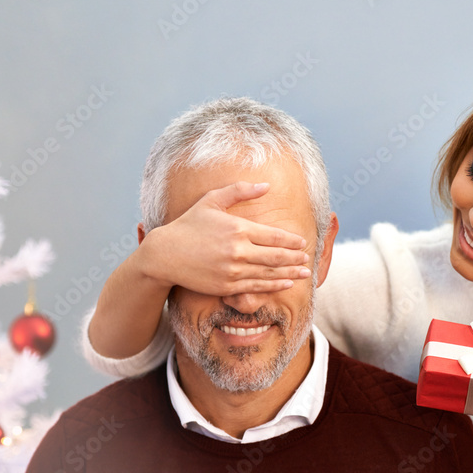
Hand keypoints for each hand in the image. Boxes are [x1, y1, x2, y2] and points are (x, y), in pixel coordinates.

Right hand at [140, 181, 311, 294]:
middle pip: (277, 256)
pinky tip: (286, 283)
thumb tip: (266, 185)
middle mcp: (238, 250)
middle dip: (295, 258)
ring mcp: (233, 270)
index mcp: (238, 228)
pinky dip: (274, 285)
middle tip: (307, 258)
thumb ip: (240, 191)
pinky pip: (257, 287)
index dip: (291, 240)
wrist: (165, 254)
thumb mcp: (212, 201)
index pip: (274, 236)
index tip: (302, 242)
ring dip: (291, 273)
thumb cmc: (189, 224)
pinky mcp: (227, 286)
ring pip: (270, 273)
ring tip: (305, 272)